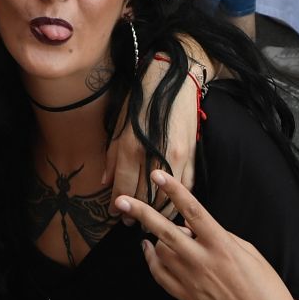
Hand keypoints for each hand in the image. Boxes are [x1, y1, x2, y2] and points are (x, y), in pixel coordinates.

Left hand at [103, 53, 200, 206]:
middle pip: (144, 198)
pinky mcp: (192, 156)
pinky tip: (169, 206)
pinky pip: (185, 187)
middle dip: (135, 213)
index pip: (123, 188)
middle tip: (130, 221)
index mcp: (132, 147)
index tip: (115, 213)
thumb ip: (113, 155)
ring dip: (156, 213)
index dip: (118, 205)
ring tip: (148, 219)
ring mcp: (176, 158)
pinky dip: (176, 201)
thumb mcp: (120, 123)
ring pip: (166, 198)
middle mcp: (154, 156)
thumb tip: (106, 182)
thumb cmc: (142, 98)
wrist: (176, 78)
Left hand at [116, 171, 292, 299]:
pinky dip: (151, 261)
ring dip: (156, 239)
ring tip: (161, 235)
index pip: (193, 210)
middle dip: (141, 213)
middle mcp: (202, 260)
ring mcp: (191, 281)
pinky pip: (159, 275)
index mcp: (221, 244)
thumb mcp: (247, 250)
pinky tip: (149, 251)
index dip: (173, 190)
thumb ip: (217, 235)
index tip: (157, 175)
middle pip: (165, 230)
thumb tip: (192, 227)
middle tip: (122, 200)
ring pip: (159, 252)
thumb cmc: (265, 285)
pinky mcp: (186, 298)